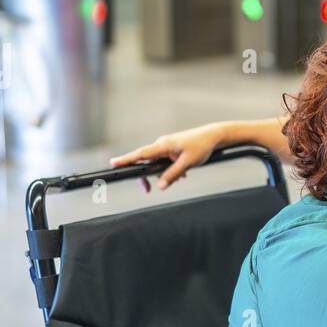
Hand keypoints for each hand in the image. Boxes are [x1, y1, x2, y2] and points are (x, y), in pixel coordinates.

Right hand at [109, 123, 225, 190]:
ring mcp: (166, 146)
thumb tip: (160, 185)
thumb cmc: (201, 146)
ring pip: (156, 163)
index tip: (113, 163)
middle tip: (147, 190)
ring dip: (163, 173)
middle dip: (146, 176)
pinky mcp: (172, 149)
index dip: (126, 159)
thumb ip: (173, 175)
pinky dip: (169, 169)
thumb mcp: (187, 164)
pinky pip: (164, 161)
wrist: (213, 136)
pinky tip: (182, 174)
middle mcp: (162, 144)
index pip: (141, 153)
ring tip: (179, 178)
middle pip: (146, 161)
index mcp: (163, 145)